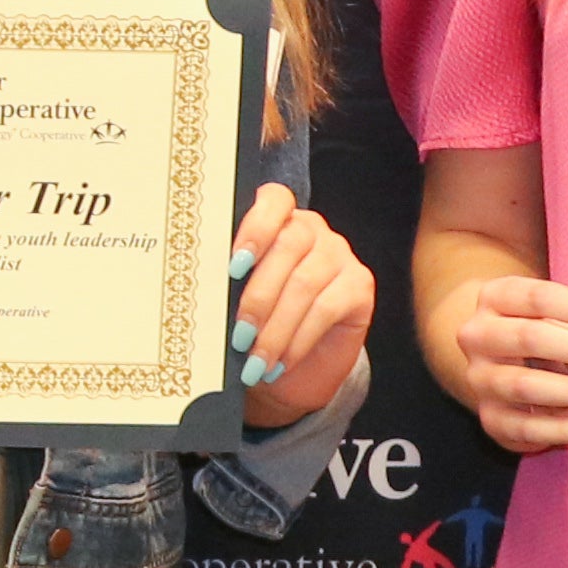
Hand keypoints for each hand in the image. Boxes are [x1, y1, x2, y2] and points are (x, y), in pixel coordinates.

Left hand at [227, 186, 374, 430]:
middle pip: (287, 247)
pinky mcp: (360, 285)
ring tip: (256, 360)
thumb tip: (207, 294)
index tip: (234, 266)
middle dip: (258, 297)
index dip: (255, 228)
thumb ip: (230, 284)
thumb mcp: (238, 301)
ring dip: (276, 328)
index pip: (274, 200)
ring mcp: (339, 255)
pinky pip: (326, 309)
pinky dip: (298, 340)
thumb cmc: (259, 327)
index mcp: (277, 222)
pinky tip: (281, 361)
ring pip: (304, 284)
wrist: (296, 368)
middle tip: (239, 337)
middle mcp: (312, 231)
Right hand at [435, 268, 567, 450]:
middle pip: (532, 339)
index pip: (541, 298)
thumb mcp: (555, 314)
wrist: (496, 360)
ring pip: (527, 386)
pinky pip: (529, 429)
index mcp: (495, 298)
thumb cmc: (540, 330)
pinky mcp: (490, 418)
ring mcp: (480, 380)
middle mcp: (477, 336)